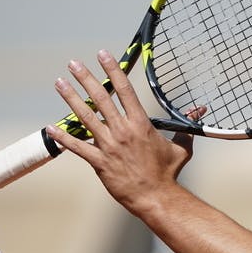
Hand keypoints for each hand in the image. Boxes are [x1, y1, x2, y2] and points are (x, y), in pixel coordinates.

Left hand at [44, 50, 199, 213]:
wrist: (156, 197)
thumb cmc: (169, 173)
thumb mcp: (182, 147)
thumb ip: (186, 127)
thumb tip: (200, 110)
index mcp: (141, 124)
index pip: (125, 90)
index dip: (113, 70)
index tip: (103, 55)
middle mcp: (123, 131)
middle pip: (101, 98)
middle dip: (86, 78)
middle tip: (73, 63)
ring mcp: (109, 146)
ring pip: (85, 117)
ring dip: (70, 98)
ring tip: (59, 83)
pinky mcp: (99, 163)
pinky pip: (78, 147)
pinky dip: (63, 137)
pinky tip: (50, 127)